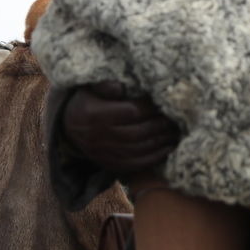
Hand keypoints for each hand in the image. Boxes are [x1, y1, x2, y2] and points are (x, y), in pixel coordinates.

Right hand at [62, 81, 179, 175]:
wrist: (70, 127)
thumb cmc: (88, 100)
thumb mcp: (91, 87)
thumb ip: (106, 84)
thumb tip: (121, 87)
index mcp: (94, 115)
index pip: (130, 112)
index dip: (151, 107)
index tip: (165, 100)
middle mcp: (98, 137)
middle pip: (137, 133)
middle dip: (160, 125)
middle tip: (178, 117)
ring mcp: (104, 154)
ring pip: (138, 149)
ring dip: (161, 141)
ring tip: (177, 131)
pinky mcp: (110, 165)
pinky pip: (135, 164)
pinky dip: (154, 157)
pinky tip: (169, 147)